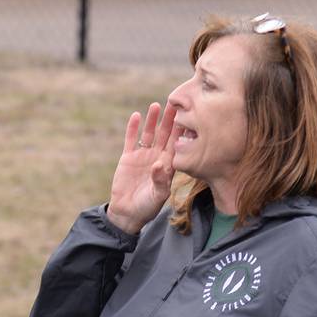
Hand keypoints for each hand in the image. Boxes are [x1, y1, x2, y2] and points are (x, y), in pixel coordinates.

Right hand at [106, 99, 176, 235]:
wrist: (127, 212)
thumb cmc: (147, 207)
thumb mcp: (157, 196)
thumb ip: (160, 180)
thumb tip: (159, 164)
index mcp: (168, 165)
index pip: (177, 144)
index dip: (182, 131)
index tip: (189, 117)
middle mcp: (157, 157)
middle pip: (165, 134)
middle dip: (170, 120)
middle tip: (175, 104)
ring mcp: (142, 156)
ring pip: (149, 134)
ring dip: (152, 120)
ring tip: (156, 105)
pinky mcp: (128, 157)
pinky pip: (131, 139)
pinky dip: (133, 128)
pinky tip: (136, 115)